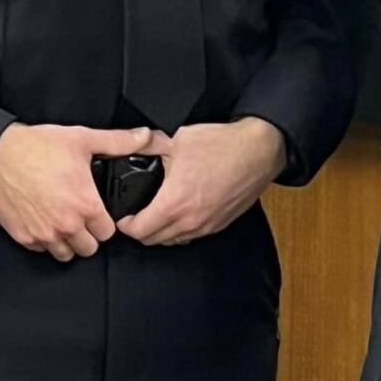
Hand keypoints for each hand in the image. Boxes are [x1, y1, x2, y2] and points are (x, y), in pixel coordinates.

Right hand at [0, 123, 151, 261]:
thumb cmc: (38, 146)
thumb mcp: (82, 139)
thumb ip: (117, 141)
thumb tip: (145, 137)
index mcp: (85, 204)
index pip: (108, 233)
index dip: (105, 221)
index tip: (98, 211)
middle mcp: (66, 224)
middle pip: (89, 248)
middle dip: (88, 234)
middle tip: (81, 215)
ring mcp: (44, 234)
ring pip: (66, 254)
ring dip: (67, 241)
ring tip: (64, 220)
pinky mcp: (24, 237)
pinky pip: (42, 250)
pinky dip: (45, 240)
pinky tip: (44, 220)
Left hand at [117, 117, 286, 246]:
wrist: (258, 151)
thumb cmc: (222, 145)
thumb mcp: (178, 140)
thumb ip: (151, 147)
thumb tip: (134, 144)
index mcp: (174, 202)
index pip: (139, 231)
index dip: (124, 225)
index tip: (122, 216)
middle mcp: (190, 221)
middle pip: (153, 241)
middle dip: (139, 230)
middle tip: (135, 215)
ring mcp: (206, 226)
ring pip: (172, 241)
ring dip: (160, 232)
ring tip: (155, 213)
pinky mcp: (219, 224)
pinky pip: (191, 235)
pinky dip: (180, 230)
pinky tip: (179, 213)